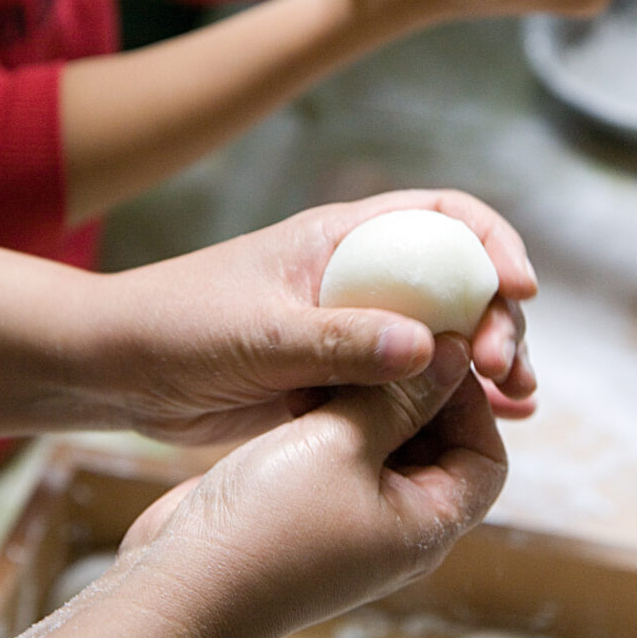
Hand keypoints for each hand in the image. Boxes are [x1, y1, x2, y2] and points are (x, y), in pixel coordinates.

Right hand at [19, 337, 506, 637]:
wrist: (180, 582)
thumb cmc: (267, 527)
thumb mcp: (343, 446)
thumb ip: (400, 397)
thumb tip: (454, 352)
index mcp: (427, 523)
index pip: (486, 454)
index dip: (471, 399)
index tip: (438, 350)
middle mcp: (396, 522)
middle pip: (436, 443)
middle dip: (415, 390)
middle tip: (386, 342)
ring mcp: (350, 515)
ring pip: (383, 440)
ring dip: (367, 397)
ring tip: (339, 358)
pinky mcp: (308, 503)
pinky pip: (338, 450)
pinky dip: (331, 414)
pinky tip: (302, 384)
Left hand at [86, 190, 536, 444]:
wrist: (117, 371)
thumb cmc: (174, 327)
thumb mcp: (258, 334)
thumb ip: (339, 340)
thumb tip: (430, 346)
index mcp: (340, 239)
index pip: (442, 218)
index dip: (492, 243)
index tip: (519, 288)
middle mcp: (357, 278)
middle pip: (457, 283)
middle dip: (496, 318)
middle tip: (506, 369)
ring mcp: (354, 328)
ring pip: (444, 337)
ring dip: (487, 363)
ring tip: (519, 400)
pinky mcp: (343, 377)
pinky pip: (415, 383)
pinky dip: (456, 399)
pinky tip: (495, 419)